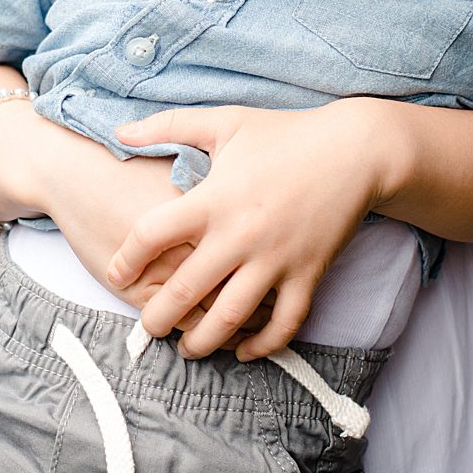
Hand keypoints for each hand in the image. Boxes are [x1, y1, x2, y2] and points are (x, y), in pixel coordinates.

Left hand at [107, 101, 381, 359]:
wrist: (356, 150)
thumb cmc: (285, 134)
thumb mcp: (224, 122)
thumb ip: (168, 126)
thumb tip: (119, 132)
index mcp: (213, 199)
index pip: (152, 235)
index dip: (126, 259)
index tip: (116, 274)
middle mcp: (239, 235)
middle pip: (185, 291)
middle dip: (157, 318)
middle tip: (146, 329)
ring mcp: (275, 259)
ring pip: (230, 317)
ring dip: (203, 342)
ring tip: (187, 348)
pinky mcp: (308, 274)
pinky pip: (284, 323)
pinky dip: (262, 344)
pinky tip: (243, 350)